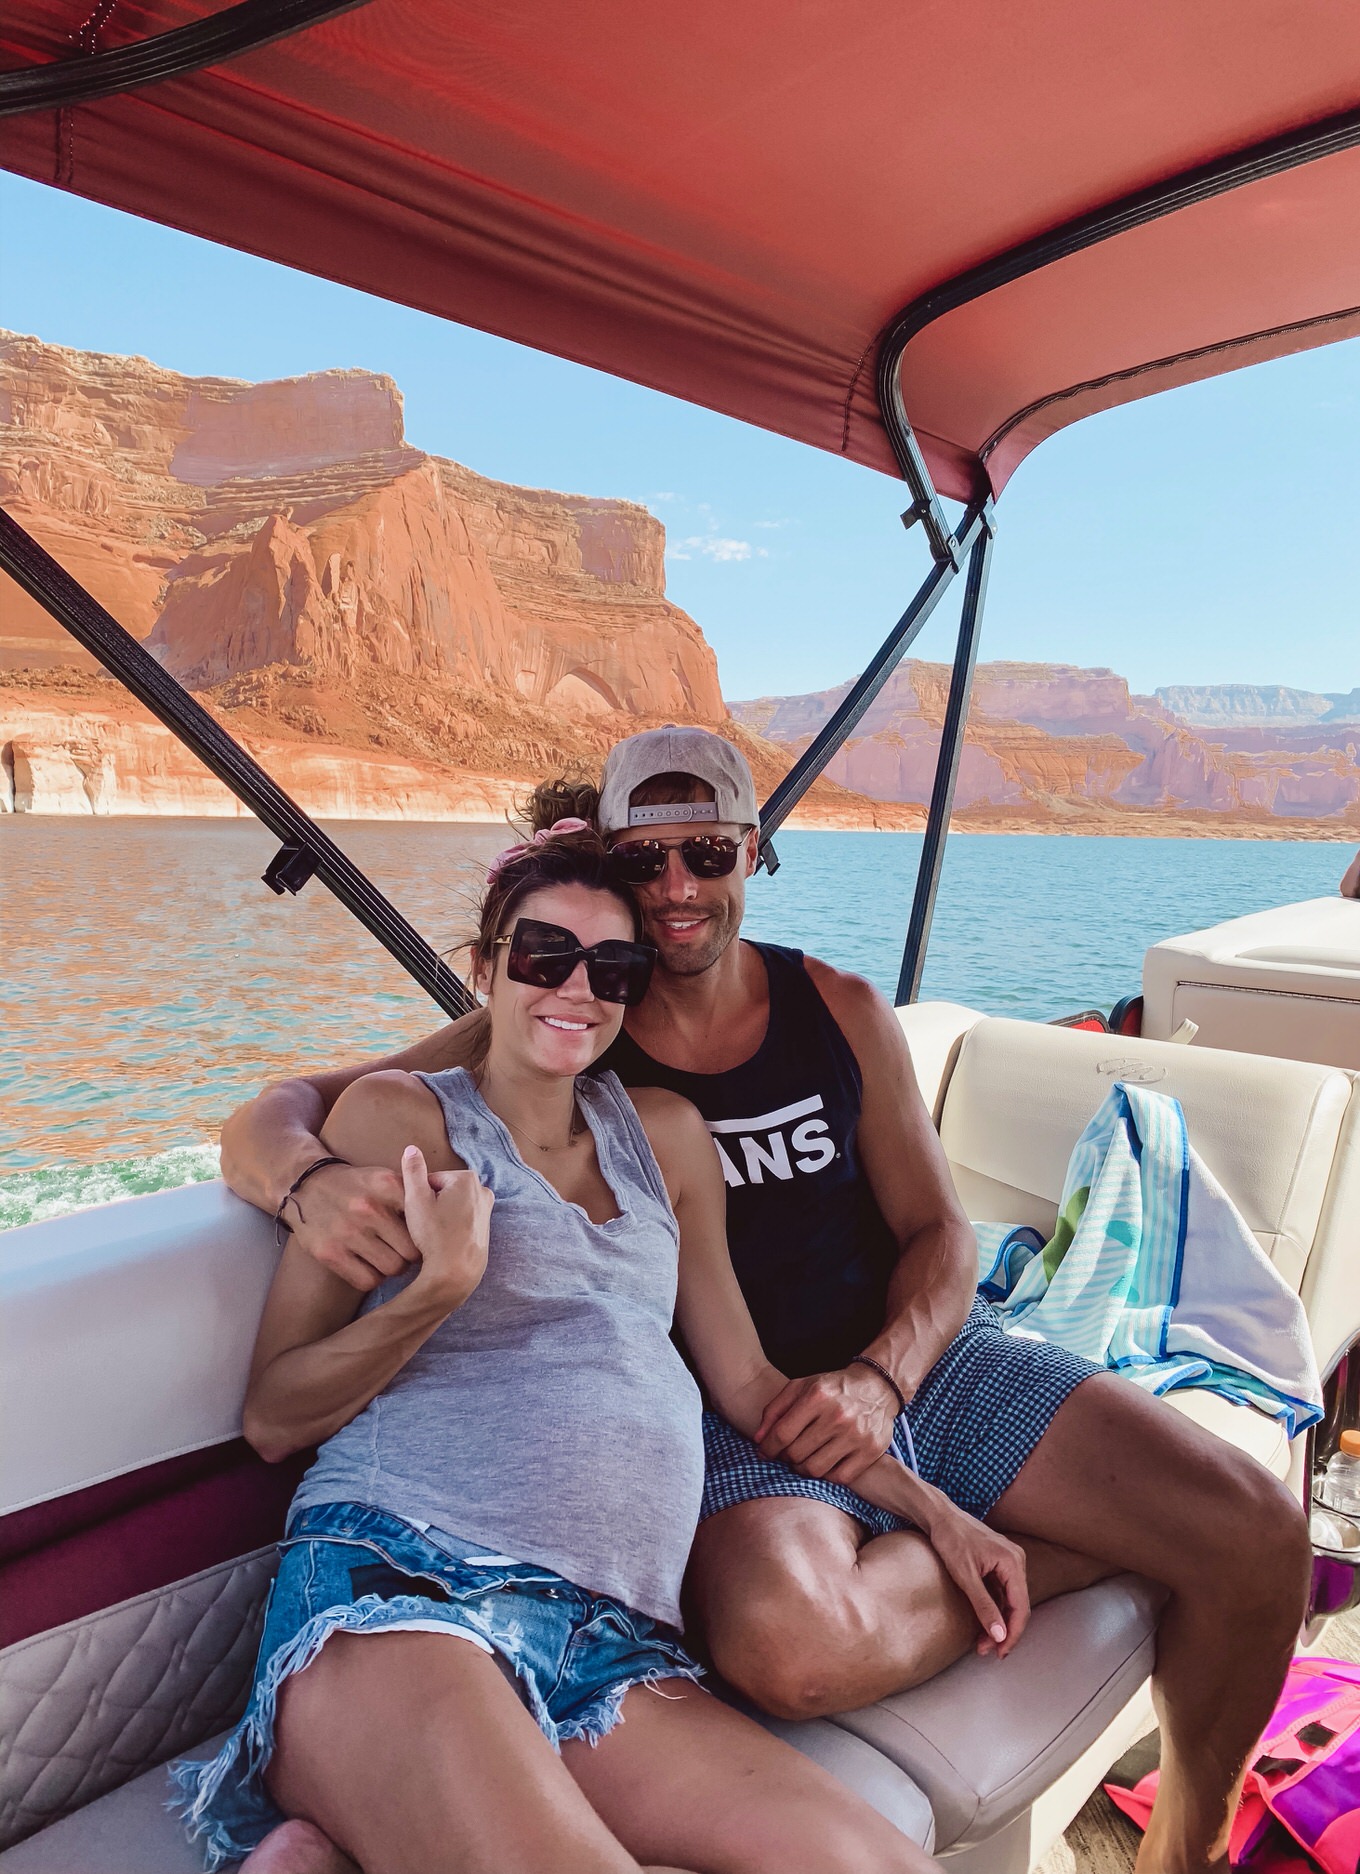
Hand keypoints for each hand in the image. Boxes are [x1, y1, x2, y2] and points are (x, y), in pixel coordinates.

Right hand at [284, 1162, 419, 1292]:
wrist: (306, 1186)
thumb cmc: (355, 1186)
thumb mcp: (384, 1178)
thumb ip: (412, 1194)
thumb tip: (446, 1219)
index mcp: (387, 1184)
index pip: (425, 1219)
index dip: (428, 1232)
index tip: (424, 1236)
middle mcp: (368, 1208)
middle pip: (412, 1250)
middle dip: (412, 1255)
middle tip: (405, 1252)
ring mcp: (348, 1231)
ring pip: (393, 1268)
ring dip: (393, 1268)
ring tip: (388, 1258)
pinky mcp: (330, 1252)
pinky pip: (367, 1281)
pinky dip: (372, 1278)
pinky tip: (369, 1266)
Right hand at [401, 1145, 492, 1306]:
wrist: (456, 1272)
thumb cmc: (434, 1235)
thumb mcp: (416, 1199)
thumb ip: (413, 1170)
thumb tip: (411, 1149)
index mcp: (466, 1178)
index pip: (431, 1180)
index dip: (418, 1197)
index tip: (417, 1215)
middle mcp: (482, 1190)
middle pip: (443, 1192)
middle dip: (431, 1205)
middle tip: (424, 1226)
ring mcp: (486, 1210)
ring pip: (451, 1207)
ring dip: (440, 1217)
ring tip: (433, 1235)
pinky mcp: (485, 1227)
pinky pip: (460, 1221)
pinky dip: (451, 1228)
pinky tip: (443, 1241)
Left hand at [756, 1366, 899, 1484]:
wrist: (877, 1387)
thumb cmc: (832, 1388)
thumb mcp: (801, 1387)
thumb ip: (775, 1409)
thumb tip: (758, 1440)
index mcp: (817, 1396)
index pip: (782, 1434)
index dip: (767, 1448)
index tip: (764, 1452)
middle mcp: (838, 1416)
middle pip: (796, 1454)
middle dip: (785, 1458)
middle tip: (786, 1454)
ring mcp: (856, 1435)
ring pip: (815, 1469)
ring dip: (802, 1469)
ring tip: (802, 1459)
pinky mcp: (871, 1451)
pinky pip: (839, 1478)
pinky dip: (827, 1475)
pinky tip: (824, 1463)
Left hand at [924, 1507, 1029, 1658]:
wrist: (938, 1516)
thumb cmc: (951, 1540)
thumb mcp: (966, 1577)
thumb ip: (984, 1606)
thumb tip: (1000, 1635)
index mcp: (1013, 1562)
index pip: (1021, 1607)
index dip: (1012, 1633)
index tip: (1000, 1652)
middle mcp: (1016, 1561)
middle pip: (1017, 1606)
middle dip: (1003, 1631)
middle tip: (987, 1651)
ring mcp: (1008, 1562)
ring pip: (1009, 1600)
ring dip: (998, 1622)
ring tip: (982, 1642)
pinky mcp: (998, 1563)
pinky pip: (1001, 1591)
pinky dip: (993, 1608)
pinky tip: (982, 1622)